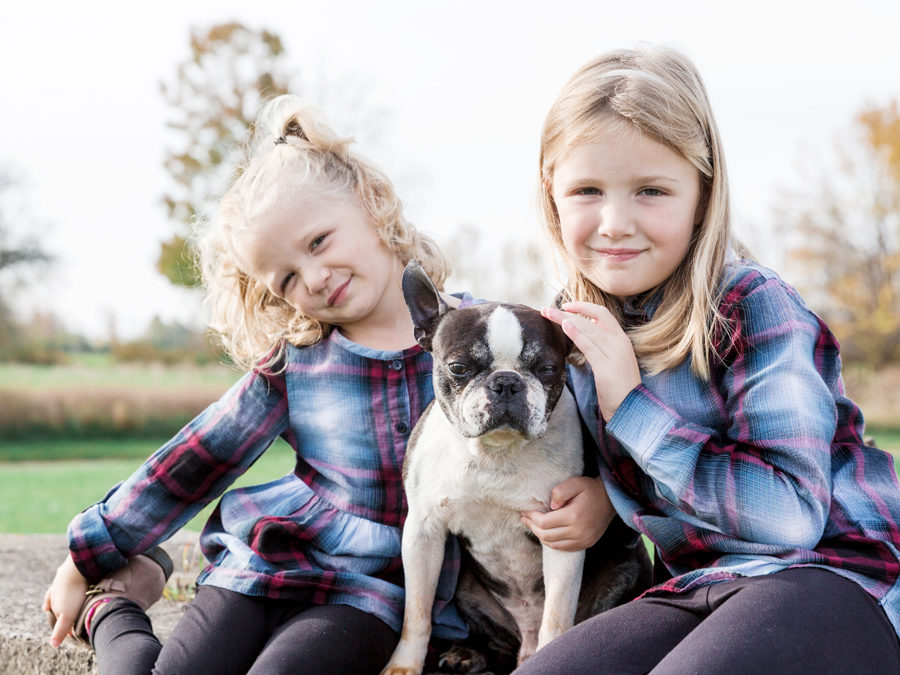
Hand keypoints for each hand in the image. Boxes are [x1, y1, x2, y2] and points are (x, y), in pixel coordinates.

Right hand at [42, 554, 88, 646]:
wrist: (77, 567)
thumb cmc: (73, 592)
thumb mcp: (67, 614)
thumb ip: (60, 629)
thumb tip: (53, 645)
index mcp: (53, 600)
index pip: (56, 615)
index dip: (62, 623)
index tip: (68, 630)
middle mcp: (55, 588)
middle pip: (54, 600)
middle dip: (55, 607)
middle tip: (49, 610)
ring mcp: (62, 577)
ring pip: (58, 587)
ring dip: (57, 592)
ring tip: (54, 594)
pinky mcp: (71, 567)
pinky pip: (67, 573)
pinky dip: (64, 576)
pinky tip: (64, 573)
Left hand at [521, 476, 615, 550]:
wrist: (611, 500)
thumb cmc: (591, 489)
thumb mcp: (576, 483)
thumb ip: (560, 491)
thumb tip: (550, 506)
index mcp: (574, 516)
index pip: (545, 522)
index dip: (532, 517)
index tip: (526, 511)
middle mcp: (578, 532)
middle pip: (546, 535)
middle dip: (532, 527)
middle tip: (525, 518)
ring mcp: (583, 540)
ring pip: (553, 544)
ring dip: (540, 535)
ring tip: (532, 525)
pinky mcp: (586, 544)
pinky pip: (563, 548)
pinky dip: (552, 542)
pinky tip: (546, 533)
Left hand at [542, 303, 640, 420]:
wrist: (632, 408)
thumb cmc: (619, 388)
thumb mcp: (612, 361)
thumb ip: (602, 345)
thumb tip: (586, 330)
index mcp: (622, 340)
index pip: (603, 314)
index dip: (584, 307)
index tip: (566, 306)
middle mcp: (620, 343)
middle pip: (593, 318)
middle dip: (568, 311)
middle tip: (546, 309)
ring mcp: (614, 354)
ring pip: (588, 329)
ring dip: (565, 319)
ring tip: (548, 314)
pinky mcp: (607, 367)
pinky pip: (589, 346)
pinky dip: (577, 334)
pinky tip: (565, 326)